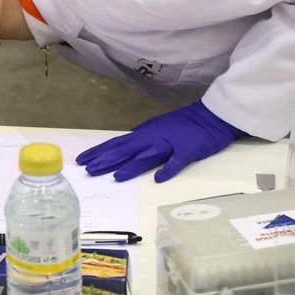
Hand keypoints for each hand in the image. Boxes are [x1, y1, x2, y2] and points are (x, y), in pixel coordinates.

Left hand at [75, 101, 243, 182]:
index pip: (117, 143)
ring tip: (116, 177)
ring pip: (147, 155)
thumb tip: (123, 150)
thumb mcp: (157, 130)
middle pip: (126, 149)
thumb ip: (141, 140)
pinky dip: (167, 169)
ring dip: (131, 166)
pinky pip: (177, 161)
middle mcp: (153, 137)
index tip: (82, 160)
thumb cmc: (184, 125)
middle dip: (106, 159)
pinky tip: (158, 179)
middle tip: (88, 170)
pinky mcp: (188, 150)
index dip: (99, 152)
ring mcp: (170, 143)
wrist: (212, 116)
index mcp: (144, 133)